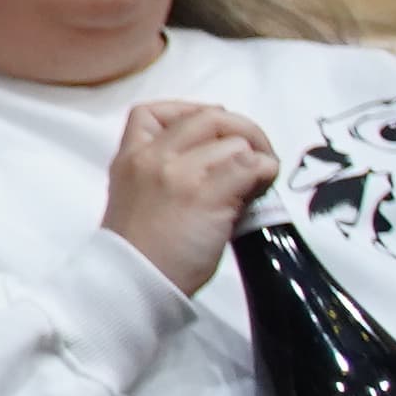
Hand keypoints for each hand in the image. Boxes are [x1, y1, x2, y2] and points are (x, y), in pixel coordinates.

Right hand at [101, 100, 281, 293]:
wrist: (134, 284)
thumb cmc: (137, 251)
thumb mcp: (137, 198)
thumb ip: (165, 172)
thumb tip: (220, 161)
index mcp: (130, 157)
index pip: (153, 111)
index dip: (189, 113)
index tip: (209, 135)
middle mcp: (154, 157)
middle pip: (207, 117)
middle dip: (239, 129)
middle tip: (254, 154)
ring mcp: (181, 173)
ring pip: (234, 141)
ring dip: (256, 157)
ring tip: (257, 181)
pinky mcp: (209, 194)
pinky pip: (250, 165)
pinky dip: (265, 172)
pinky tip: (260, 190)